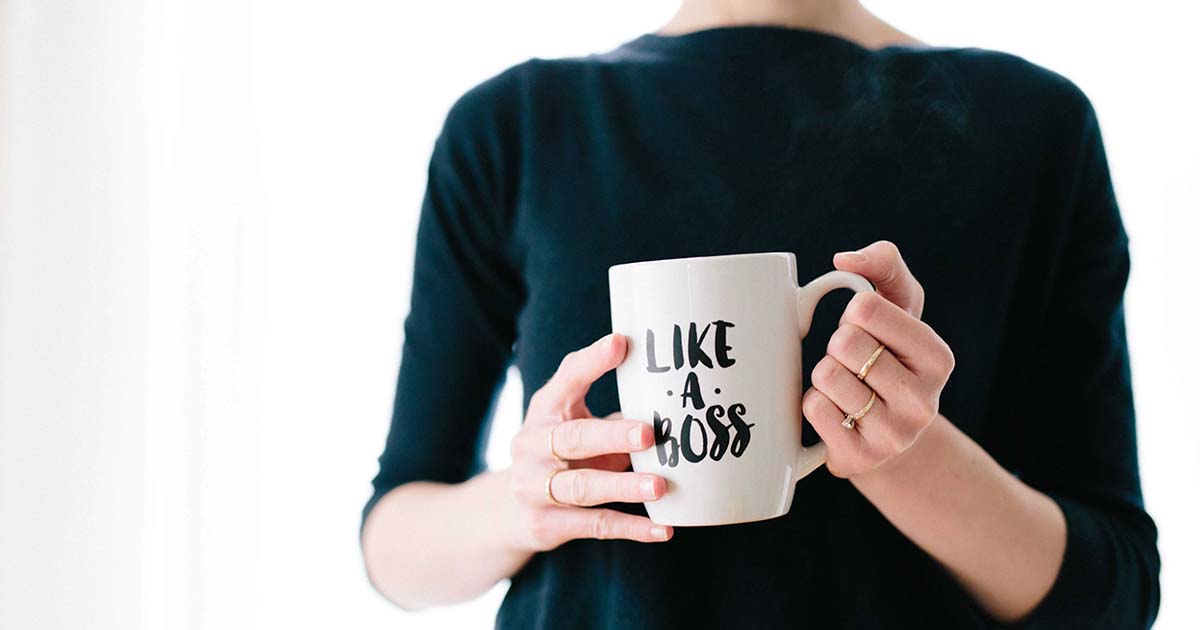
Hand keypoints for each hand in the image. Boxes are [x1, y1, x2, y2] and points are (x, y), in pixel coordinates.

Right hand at [507, 333, 672, 550]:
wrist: (512, 509)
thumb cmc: (563, 454)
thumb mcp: (576, 424)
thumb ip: (613, 413)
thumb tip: (674, 399)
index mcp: (544, 410)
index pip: (566, 380)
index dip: (592, 362)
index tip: (621, 344)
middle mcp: (532, 446)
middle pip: (573, 438)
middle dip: (611, 436)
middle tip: (649, 433)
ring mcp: (534, 487)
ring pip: (582, 486)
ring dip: (624, 486)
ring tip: (660, 486)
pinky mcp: (546, 524)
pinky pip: (595, 525)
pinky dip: (631, 528)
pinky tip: (663, 529)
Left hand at [802, 241, 955, 477]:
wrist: (886, 435)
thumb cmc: (888, 357)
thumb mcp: (898, 306)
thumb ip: (883, 264)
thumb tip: (845, 260)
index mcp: (937, 357)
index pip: (865, 308)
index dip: (853, 314)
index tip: (866, 330)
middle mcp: (924, 400)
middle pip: (844, 343)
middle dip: (837, 346)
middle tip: (853, 363)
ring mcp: (895, 435)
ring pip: (826, 376)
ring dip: (824, 376)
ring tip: (846, 388)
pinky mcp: (861, 458)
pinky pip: (814, 409)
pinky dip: (813, 403)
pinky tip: (836, 412)